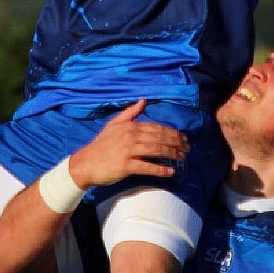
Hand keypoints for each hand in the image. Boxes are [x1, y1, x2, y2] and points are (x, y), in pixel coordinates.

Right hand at [68, 99, 187, 188]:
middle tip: (188, 149)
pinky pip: (147, 167)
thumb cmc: (101, 145)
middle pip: (159, 138)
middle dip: (177, 143)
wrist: (85, 163)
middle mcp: (130, 136)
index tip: (184, 138)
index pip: (156, 127)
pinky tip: (171, 171)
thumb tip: (143, 100)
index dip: (172, 132)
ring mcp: (127, 151)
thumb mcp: (113, 125)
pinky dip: (161, 169)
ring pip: (156, 150)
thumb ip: (130, 113)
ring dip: (173, 154)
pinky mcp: (125, 165)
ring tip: (183, 158)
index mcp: (129, 126)